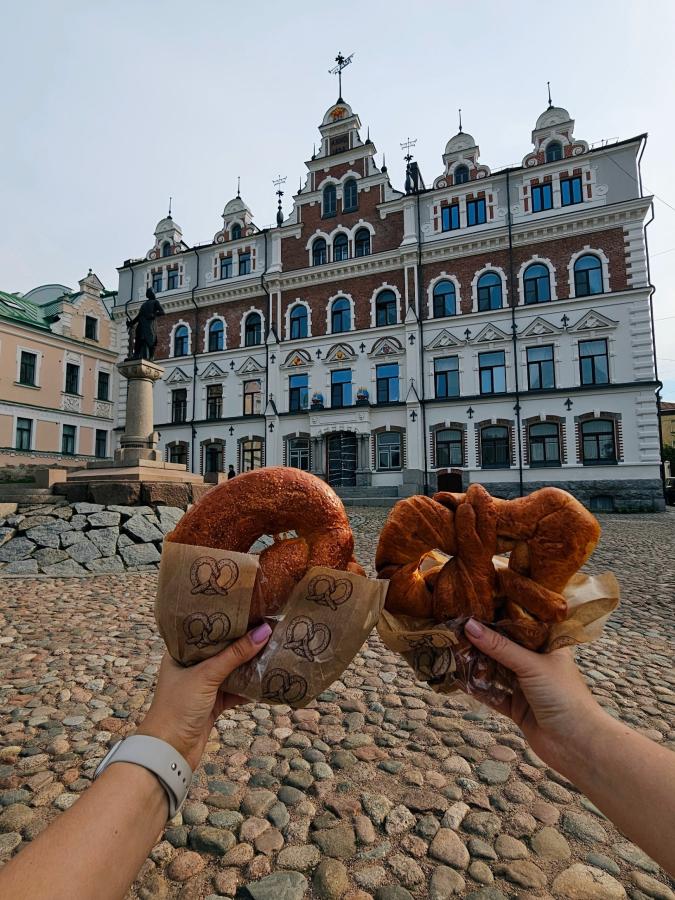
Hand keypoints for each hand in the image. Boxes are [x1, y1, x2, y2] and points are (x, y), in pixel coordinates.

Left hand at [137, 623, 271, 768]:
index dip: (226, 620)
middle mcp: (191, 667)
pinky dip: (249, 686)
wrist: (170, 751)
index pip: (206, 630)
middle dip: (243, 642)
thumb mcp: (207, 675)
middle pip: (222, 650)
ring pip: (231, 670)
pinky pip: (235, 690)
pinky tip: (267, 677)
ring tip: (272, 647)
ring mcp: (203, 686)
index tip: (249, 610)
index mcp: (180, 653)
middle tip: (267, 627)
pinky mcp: (213, 703)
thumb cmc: (179, 707)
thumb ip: (235, 654)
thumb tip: (264, 631)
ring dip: (249, 664)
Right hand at [464, 618, 603, 770]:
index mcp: (548, 645)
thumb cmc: (564, 696)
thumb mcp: (531, 665)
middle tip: (453, 626)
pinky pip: (492, 693)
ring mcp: (525, 686)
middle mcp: (536, 663)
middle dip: (481, 640)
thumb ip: (499, 647)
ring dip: (475, 663)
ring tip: (449, 649)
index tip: (472, 604)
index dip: (498, 616)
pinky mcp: (516, 707)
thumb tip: (469, 625)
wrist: (578, 745)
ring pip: (495, 670)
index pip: (520, 624)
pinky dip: (476, 688)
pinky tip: (456, 678)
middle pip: (503, 648)